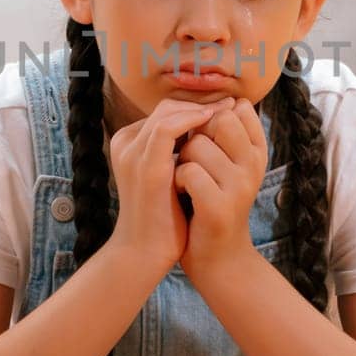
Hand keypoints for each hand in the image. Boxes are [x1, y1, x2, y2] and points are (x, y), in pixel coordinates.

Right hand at [107, 98, 232, 271]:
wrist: (144, 252)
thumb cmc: (162, 219)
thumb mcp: (169, 177)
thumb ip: (179, 153)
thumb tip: (209, 134)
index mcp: (129, 144)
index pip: (164, 112)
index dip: (196, 107)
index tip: (224, 108)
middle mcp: (126, 143)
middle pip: (166, 107)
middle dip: (200, 103)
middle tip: (229, 103)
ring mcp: (133, 152)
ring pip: (167, 111)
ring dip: (200, 108)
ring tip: (226, 110)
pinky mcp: (145, 165)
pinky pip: (167, 129)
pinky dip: (191, 120)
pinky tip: (213, 121)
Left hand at [176, 98, 269, 277]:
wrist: (217, 257)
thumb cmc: (214, 202)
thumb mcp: (230, 164)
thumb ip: (229, 134)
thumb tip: (231, 99)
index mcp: (258, 151)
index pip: (237, 110)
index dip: (211, 120)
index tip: (207, 143)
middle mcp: (254, 165)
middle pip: (217, 120)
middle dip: (195, 135)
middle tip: (192, 160)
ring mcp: (240, 186)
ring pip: (196, 146)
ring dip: (181, 161)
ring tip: (186, 182)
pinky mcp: (220, 207)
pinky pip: (187, 172)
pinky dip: (176, 181)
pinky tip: (181, 195)